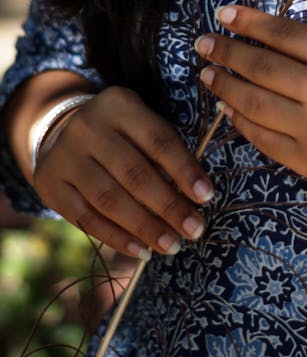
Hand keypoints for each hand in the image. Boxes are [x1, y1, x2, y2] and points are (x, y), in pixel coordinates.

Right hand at [32, 86, 214, 258]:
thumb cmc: (119, 132)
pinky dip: (117, 237)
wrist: (61, 131)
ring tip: (172, 245)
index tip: (206, 196)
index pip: (157, 139)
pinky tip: (142, 250)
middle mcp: (88, 127)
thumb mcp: (140, 125)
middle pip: (134, 173)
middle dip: (169, 206)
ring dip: (145, 227)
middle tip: (195, 230)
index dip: (183, 169)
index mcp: (119, 105)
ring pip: (110, 199)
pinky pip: (86, 218)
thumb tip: (193, 197)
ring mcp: (66, 156)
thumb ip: (162, 152)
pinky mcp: (50, 185)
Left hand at [195, 6, 306, 208]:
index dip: (248, 23)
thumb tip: (266, 41)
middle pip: (260, 66)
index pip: (282, 34)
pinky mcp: (305, 160)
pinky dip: (240, 121)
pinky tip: (229, 110)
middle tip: (204, 44)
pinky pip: (261, 137)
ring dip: (225, 86)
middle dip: (226, 52)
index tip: (223, 15)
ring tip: (208, 74)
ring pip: (253, 102)